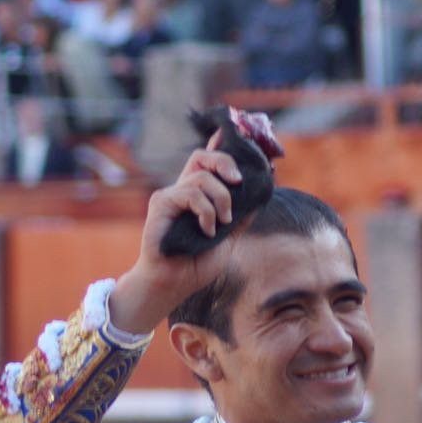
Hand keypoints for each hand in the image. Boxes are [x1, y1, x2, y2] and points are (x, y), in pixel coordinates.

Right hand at [109, 138, 242, 333]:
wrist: (175, 283)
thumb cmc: (197, 264)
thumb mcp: (229, 238)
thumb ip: (241, 217)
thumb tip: (260, 196)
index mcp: (198, 196)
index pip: (209, 162)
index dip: (223, 146)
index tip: (241, 139)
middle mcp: (183, 191)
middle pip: (203, 157)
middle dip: (225, 162)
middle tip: (239, 181)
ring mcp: (171, 195)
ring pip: (203, 177)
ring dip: (222, 199)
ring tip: (223, 223)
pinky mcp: (161, 202)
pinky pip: (191, 193)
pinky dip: (206, 212)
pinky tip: (207, 231)